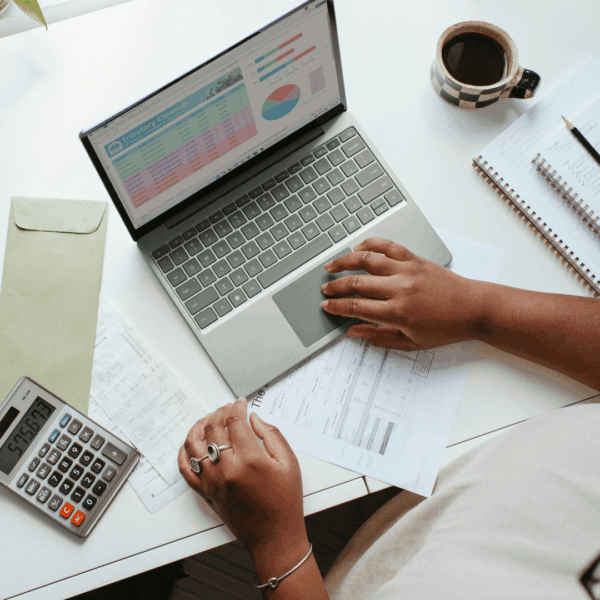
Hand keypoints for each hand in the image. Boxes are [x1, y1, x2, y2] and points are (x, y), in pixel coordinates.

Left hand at [178, 398, 307, 558]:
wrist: (275, 537)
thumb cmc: (285, 502)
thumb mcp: (289, 463)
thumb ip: (272, 435)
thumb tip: (254, 418)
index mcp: (250, 460)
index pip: (235, 421)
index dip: (237, 407)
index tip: (241, 403)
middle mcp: (227, 469)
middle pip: (213, 429)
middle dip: (220, 412)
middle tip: (228, 408)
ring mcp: (212, 481)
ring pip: (194, 444)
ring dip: (199, 426)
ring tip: (208, 420)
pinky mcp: (205, 492)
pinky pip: (185, 469)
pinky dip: (184, 452)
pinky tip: (191, 443)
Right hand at [320, 238, 486, 350]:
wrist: (473, 309)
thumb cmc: (445, 328)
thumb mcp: (411, 343)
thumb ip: (379, 337)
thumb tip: (354, 331)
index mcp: (397, 312)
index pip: (356, 307)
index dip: (337, 306)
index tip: (327, 306)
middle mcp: (399, 288)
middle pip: (356, 283)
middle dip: (335, 287)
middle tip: (325, 290)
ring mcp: (407, 270)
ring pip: (367, 260)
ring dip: (345, 261)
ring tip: (331, 265)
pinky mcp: (414, 259)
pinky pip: (387, 246)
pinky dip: (370, 244)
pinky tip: (358, 248)